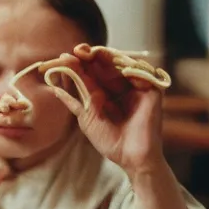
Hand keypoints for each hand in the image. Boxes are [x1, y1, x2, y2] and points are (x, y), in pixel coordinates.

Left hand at [43, 44, 166, 173]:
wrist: (131, 157)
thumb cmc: (109, 141)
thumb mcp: (87, 118)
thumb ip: (75, 100)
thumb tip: (55, 87)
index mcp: (105, 92)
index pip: (91, 73)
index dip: (79, 64)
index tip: (63, 57)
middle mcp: (121, 86)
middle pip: (105, 65)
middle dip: (91, 56)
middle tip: (77, 50)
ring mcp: (136, 87)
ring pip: (122, 65)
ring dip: (107, 58)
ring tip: (91, 54)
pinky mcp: (153, 91)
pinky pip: (143, 74)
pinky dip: (131, 70)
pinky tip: (118, 68)